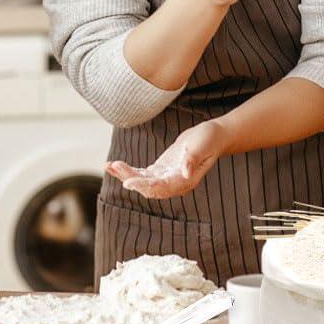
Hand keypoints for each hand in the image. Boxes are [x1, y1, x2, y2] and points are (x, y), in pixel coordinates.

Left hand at [106, 120, 227, 198]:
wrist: (214, 136)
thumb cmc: (209, 139)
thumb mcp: (202, 145)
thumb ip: (192, 159)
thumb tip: (185, 173)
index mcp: (185, 181)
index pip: (161, 187)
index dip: (143, 185)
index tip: (127, 182)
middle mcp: (175, 183)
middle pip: (148, 187)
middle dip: (130, 178)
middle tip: (114, 167)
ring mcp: (167, 177)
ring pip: (143, 182)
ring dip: (126, 175)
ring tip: (110, 165)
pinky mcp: (161, 170)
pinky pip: (142, 174)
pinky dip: (129, 171)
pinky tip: (115, 165)